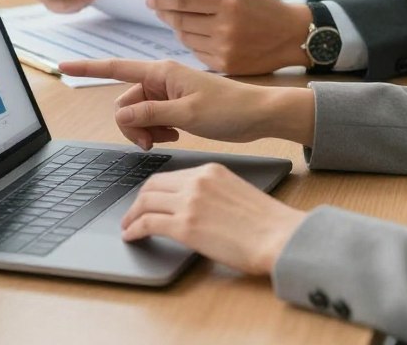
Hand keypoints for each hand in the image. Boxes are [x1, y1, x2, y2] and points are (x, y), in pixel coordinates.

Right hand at [58, 58, 315, 148]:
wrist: (258, 114)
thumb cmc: (228, 110)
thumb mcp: (187, 115)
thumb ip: (150, 114)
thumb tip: (122, 114)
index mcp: (162, 72)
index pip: (117, 68)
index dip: (88, 68)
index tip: (63, 65)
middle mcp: (162, 78)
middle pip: (125, 102)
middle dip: (132, 125)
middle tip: (155, 141)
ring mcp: (169, 91)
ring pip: (138, 113)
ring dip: (146, 130)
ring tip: (171, 137)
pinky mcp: (176, 103)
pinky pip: (152, 118)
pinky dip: (157, 130)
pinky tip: (175, 135)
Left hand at [121, 163, 305, 275]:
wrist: (278, 235)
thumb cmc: (265, 222)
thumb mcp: (236, 192)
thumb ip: (212, 193)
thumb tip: (196, 208)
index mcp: (210, 170)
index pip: (171, 175)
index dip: (154, 190)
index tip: (148, 201)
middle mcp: (197, 181)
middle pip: (153, 185)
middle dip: (138, 201)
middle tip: (132, 215)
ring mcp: (189, 202)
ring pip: (145, 202)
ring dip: (132, 216)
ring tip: (128, 228)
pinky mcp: (185, 226)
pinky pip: (148, 223)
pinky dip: (135, 230)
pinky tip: (132, 237)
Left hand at [147, 0, 311, 73]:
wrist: (292, 37)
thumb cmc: (266, 8)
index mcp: (228, 3)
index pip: (183, 0)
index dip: (163, 0)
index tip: (151, 0)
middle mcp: (224, 27)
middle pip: (180, 21)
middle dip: (166, 14)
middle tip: (159, 10)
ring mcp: (225, 49)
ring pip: (186, 39)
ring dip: (178, 30)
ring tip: (179, 23)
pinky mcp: (226, 66)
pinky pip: (197, 54)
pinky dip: (192, 44)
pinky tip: (197, 37)